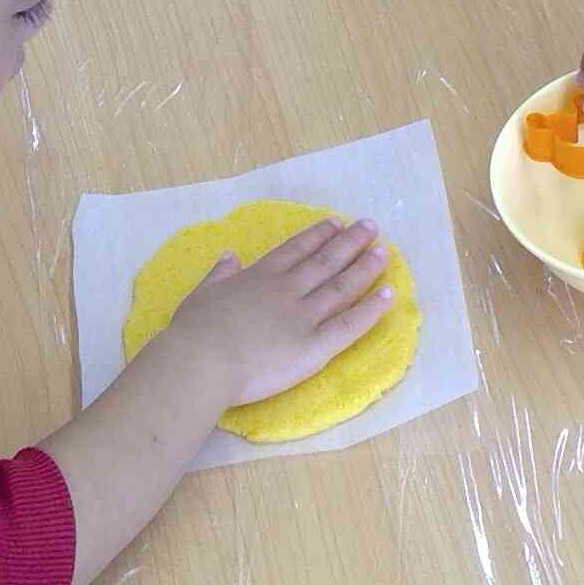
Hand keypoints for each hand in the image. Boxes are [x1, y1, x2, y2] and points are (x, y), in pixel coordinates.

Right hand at [161, 218, 395, 405]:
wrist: (202, 363)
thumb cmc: (195, 332)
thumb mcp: (202, 293)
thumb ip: (220, 274)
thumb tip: (230, 255)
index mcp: (260, 276)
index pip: (296, 249)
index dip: (318, 234)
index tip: (337, 221)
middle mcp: (287, 290)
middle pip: (326, 260)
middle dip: (350, 241)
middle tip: (371, 226)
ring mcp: (304, 316)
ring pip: (342, 286)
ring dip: (365, 267)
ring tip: (384, 251)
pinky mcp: (315, 347)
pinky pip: (350, 325)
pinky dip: (371, 309)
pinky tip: (389, 295)